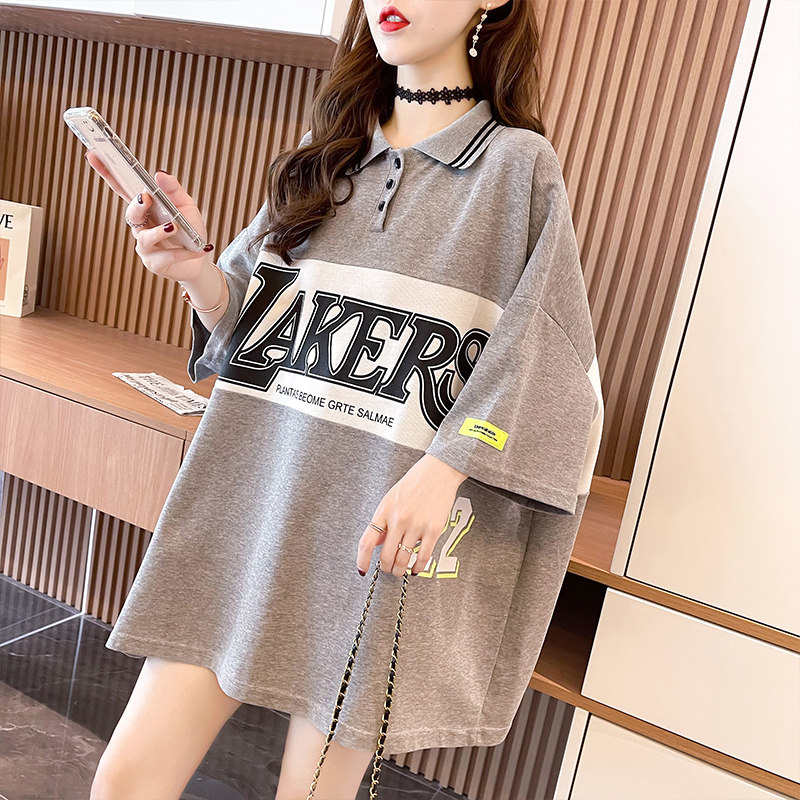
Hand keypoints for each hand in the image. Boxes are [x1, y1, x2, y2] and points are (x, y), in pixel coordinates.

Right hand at [84, 151, 212, 282]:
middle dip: (136, 205)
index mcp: (145, 208)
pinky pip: (167, 256)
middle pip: (131, 214)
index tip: (93, 154)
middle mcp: (140, 226)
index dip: (107, 172)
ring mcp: (145, 246)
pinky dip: (182, 252)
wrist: (199, 261)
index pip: (122, 188)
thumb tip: (159, 173)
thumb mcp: (186, 206)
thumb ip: (173, 190)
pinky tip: (196, 249)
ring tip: (174, 227)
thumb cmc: (190, 231)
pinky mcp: (155, 263)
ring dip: (159, 232)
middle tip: (146, 197)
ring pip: (145, 238)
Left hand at [357, 454, 467, 577]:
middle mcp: (398, 519)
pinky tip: (415, 569)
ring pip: (403, 559)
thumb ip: (382, 521)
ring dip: (400, 569)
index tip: (362, 569)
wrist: (438, 472)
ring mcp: (416, 525)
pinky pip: (423, 557)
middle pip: (385, 555)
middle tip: (388, 569)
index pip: (367, 541)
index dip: (362, 559)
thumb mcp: (390, 498)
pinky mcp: (433, 530)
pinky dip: (418, 567)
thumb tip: (375, 542)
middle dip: (386, 567)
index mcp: (384, 510)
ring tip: (400, 570)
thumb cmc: (414, 483)